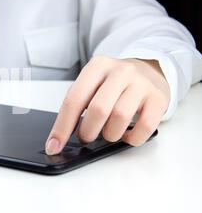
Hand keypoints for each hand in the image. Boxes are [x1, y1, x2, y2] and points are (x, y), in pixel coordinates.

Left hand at [45, 56, 170, 154]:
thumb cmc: (113, 83)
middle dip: (87, 132)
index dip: (62, 127)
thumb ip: (77, 104)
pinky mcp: (158, 98)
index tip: (54, 146)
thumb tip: (58, 139)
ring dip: (109, 135)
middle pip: (98, 110)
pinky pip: (144, 127)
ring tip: (107, 132)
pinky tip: (126, 134)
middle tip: (86, 136)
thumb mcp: (92, 84)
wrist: (149, 70)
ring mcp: (142, 84)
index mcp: (97, 66)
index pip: (74, 99)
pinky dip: (131, 139)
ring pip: (120, 118)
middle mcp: (121, 71)